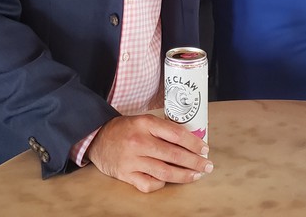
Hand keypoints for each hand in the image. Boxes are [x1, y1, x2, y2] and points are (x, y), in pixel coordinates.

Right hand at [86, 114, 212, 192]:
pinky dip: (161, 183)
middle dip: (195, 162)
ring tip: (196, 175)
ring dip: (184, 175)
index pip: (176, 134)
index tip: (205, 149)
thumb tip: (192, 140)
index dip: (194, 143)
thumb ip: (163, 129)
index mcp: (145, 124)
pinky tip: (168, 180)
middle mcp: (139, 141)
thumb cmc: (125, 129)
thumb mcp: (143, 121)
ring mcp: (132, 160)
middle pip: (174, 155)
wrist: (97, 138)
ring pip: (165, 171)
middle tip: (207, 166)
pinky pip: (149, 184)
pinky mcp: (126, 174)